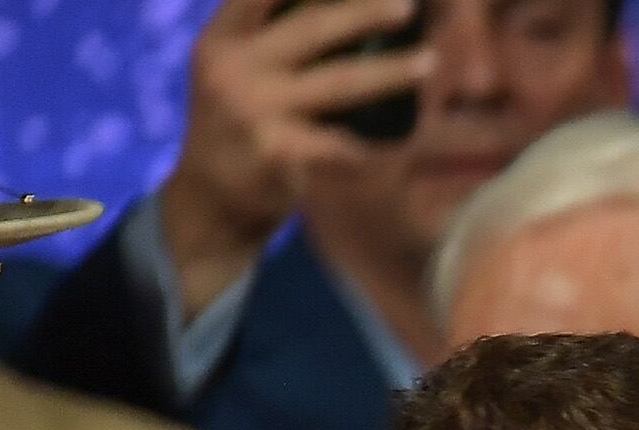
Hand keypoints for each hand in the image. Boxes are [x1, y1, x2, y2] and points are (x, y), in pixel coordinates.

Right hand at [164, 0, 432, 311]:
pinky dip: (377, 139)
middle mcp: (232, 67)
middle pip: (310, 26)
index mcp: (221, 40)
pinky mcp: (276, 152)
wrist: (208, 201)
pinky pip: (343, 142)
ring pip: (340, 82)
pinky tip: (407, 135)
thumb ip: (269, 40)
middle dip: (363, 13)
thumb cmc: (238, 127)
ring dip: (390, 72)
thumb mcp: (233, 71)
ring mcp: (253, 109)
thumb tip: (345, 14)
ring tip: (430, 62)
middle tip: (408, 6)